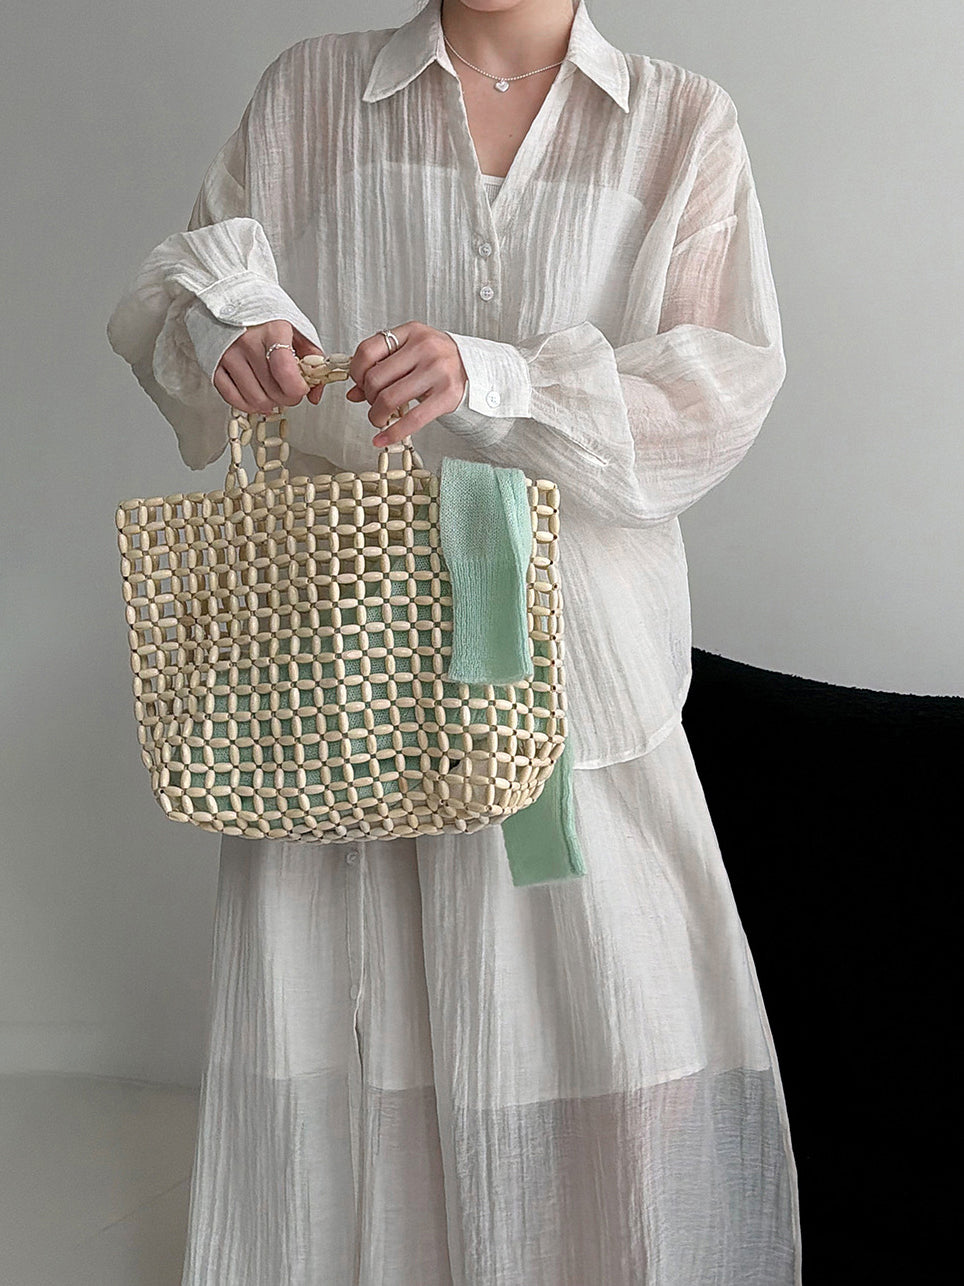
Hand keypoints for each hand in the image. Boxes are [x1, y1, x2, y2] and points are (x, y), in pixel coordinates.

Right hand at [213, 320, 328, 414]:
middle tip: (290, 390)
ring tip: (274, 393)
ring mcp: (228, 355)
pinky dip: (248, 405)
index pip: (285, 372)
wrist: (232, 295)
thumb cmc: (266, 313)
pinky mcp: (214, 364)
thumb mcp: (297, 328)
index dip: (297, 389)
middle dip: (287, 397)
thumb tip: (315, 394)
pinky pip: (232, 397)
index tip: (302, 388)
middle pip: (272, 390)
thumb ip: (312, 359)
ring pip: (254, 398)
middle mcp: (247, 342)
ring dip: (269, 404)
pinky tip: (257, 398)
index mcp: (272, 330)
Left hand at [344, 322, 467, 446]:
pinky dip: (393, 432)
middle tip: (374, 405)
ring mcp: (437, 370)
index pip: (368, 350)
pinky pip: (413, 419)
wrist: (477, 369)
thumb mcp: (411, 354)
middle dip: (369, 398)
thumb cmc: (439, 361)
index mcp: (411, 332)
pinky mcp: (447, 395)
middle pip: (376, 378)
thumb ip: (382, 367)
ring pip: (389, 399)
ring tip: (379, 419)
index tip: (360, 384)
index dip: (356, 372)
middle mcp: (424, 347)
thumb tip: (354, 394)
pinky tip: (383, 438)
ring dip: (376, 416)